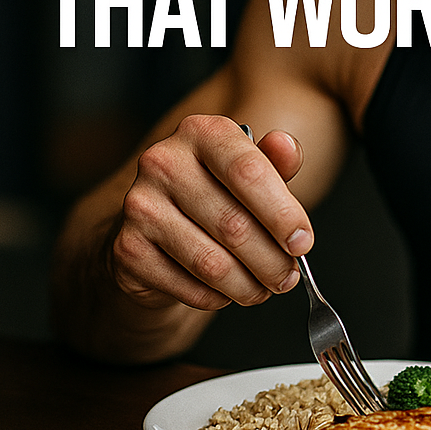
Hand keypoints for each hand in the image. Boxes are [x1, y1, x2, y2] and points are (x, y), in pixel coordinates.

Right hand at [111, 115, 313, 310]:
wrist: (154, 227)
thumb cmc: (216, 195)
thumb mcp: (251, 172)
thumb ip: (276, 163)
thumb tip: (288, 147)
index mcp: (201, 132)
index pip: (248, 171)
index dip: (283, 213)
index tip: (303, 242)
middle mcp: (163, 162)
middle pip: (234, 224)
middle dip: (272, 260)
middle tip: (289, 277)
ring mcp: (140, 206)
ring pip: (212, 262)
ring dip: (249, 285)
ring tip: (265, 288)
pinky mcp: (127, 250)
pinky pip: (188, 286)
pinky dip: (217, 298)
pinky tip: (227, 290)